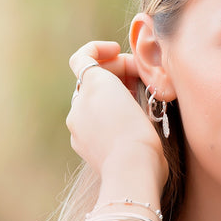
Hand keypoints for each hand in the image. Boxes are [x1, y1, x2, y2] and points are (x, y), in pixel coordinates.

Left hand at [66, 41, 167, 188]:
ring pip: (95, 104)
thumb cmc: (137, 132)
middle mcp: (78, 107)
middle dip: (117, 74)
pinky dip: (110, 119)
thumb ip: (116, 78)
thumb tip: (119, 78)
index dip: (100, 50)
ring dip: (114, 97)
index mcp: (90, 88)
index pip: (83, 59)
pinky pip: (95, 125)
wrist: (132, 170)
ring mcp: (78, 129)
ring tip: (140, 101)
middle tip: (142, 77)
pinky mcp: (84, 148)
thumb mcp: (127, 93)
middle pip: (93, 81)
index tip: (119, 52)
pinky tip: (130, 124)